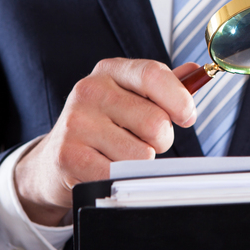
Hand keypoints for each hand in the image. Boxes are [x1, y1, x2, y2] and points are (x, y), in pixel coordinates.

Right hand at [14, 58, 199, 225]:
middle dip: (159, 141)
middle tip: (140, 142)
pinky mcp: (69, 156)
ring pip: (142, 154)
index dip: (179, 99)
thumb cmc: (102, 128)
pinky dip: (121, 179)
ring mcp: (76, 123)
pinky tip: (104, 169)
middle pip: (155, 122)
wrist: (53, 161)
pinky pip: (120, 175)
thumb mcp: (129, 99)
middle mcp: (89, 90)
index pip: (153, 75)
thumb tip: (195, 72)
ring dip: (139, 164)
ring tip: (118, 156)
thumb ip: (163, 87)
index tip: (187, 117)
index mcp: (109, 71)